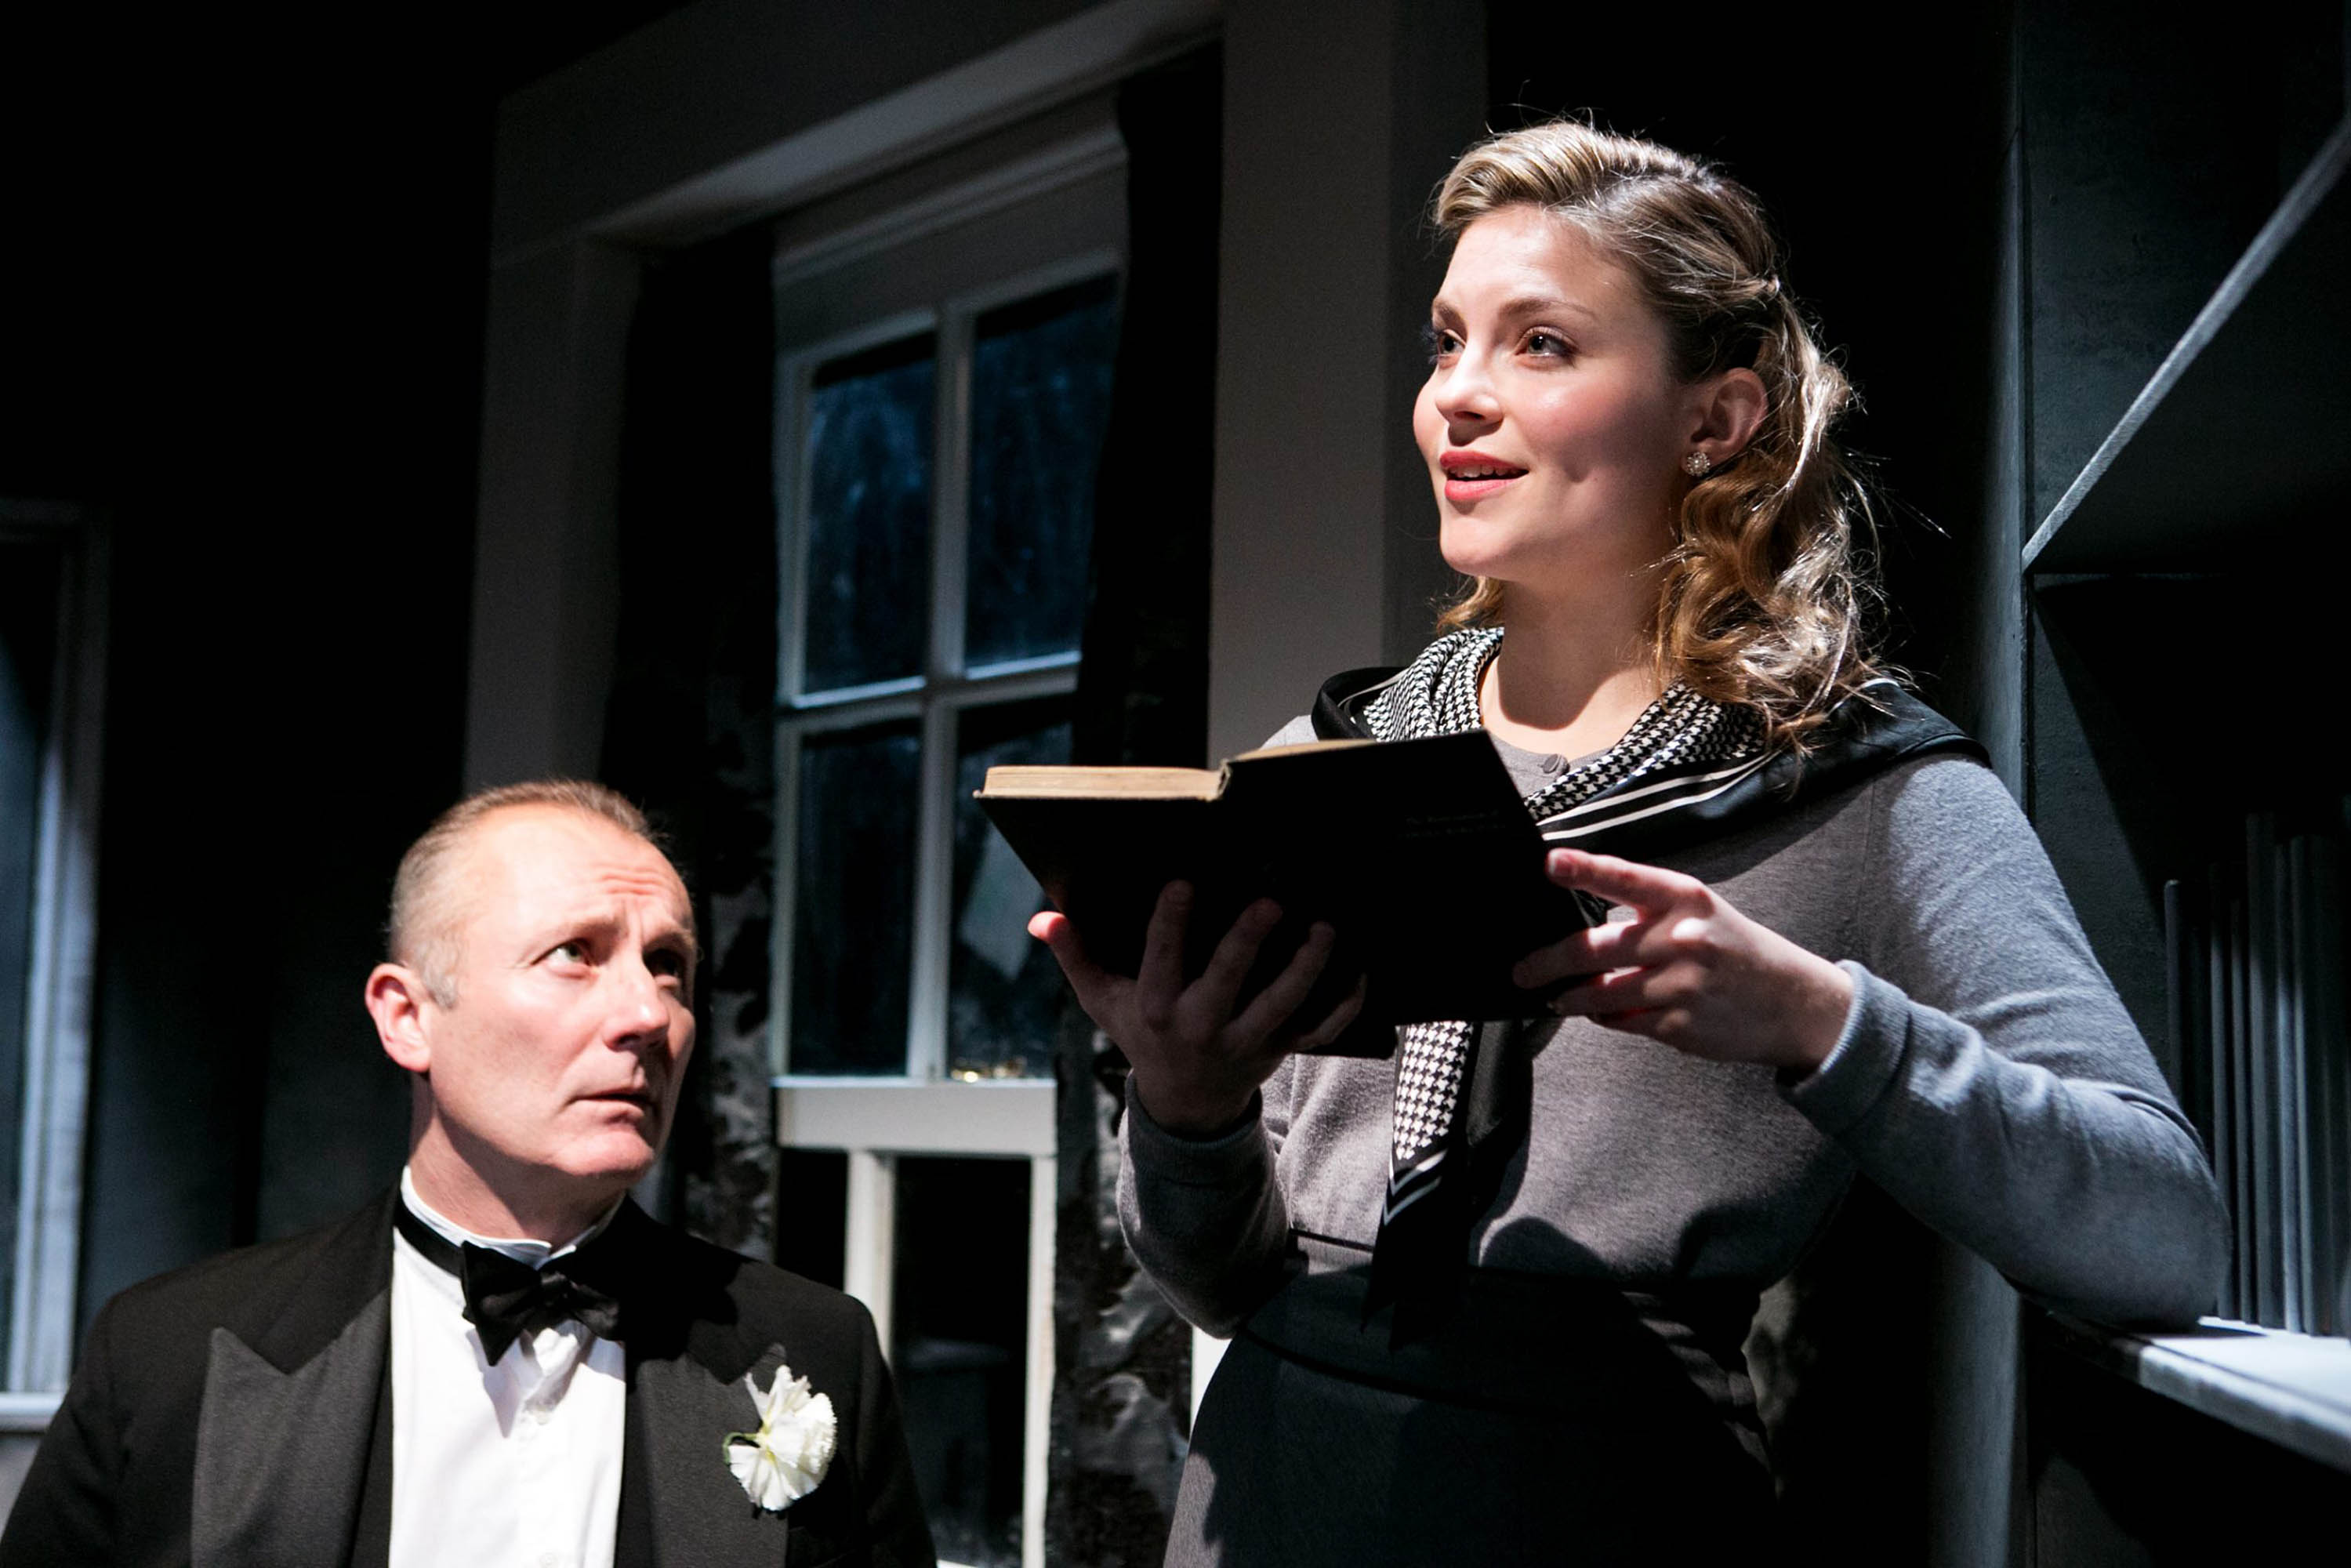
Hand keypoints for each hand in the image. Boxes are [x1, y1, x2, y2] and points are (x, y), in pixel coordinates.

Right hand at [1028, 881, 1366, 1134]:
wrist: (1185, 1104)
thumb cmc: (1142, 1034)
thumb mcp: (1104, 1000)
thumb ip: (1075, 955)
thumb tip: (1043, 916)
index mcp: (1157, 1008)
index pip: (1161, 960)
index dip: (1171, 922)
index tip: (1183, 882)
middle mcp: (1202, 1026)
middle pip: (1228, 982)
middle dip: (1247, 942)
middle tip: (1269, 901)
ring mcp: (1245, 1041)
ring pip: (1282, 1005)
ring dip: (1306, 968)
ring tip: (1322, 928)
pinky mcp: (1279, 1050)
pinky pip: (1318, 1031)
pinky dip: (1343, 1006)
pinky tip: (1360, 971)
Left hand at [1512, 848, 1853, 1071]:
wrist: (1795, 1003)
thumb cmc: (1738, 951)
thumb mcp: (1702, 913)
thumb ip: (1647, 911)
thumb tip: (1582, 920)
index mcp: (1685, 899)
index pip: (1624, 878)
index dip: (1584, 869)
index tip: (1549, 863)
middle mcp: (1682, 938)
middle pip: (1594, 947)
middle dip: (1547, 962)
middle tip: (1522, 971)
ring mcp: (1680, 985)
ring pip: (1600, 994)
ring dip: (1570, 998)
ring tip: (1557, 998)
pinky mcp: (1679, 1025)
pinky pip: (1622, 1021)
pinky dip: (1606, 1018)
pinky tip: (1604, 1014)